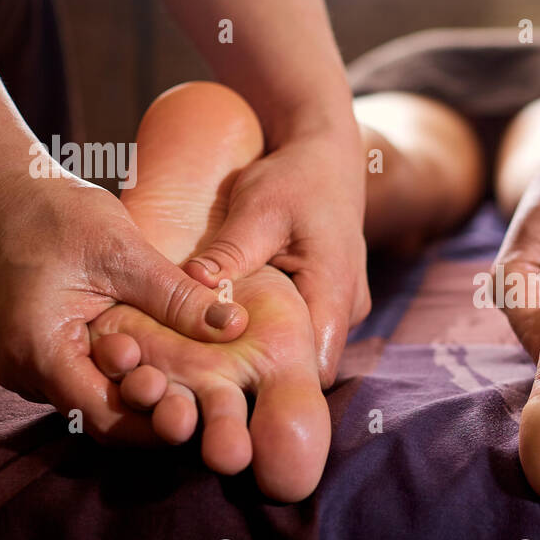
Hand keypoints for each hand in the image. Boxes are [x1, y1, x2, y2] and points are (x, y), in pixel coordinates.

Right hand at [0, 167, 248, 442]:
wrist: (11, 196)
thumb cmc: (62, 216)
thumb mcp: (126, 252)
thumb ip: (178, 297)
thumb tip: (236, 327)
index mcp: (39, 349)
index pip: (102, 416)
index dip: (154, 421)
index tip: (202, 407)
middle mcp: (28, 372)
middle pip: (102, 418)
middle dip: (155, 413)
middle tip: (208, 402)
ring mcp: (33, 370)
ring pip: (98, 404)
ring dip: (144, 397)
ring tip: (194, 384)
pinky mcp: (46, 360)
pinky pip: (90, 383)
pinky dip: (127, 378)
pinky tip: (167, 366)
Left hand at [180, 131, 368, 386]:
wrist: (326, 157)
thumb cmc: (296, 177)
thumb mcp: (258, 206)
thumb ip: (229, 250)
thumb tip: (191, 284)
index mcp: (336, 292)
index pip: (315, 369)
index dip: (274, 383)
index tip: (224, 380)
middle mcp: (348, 310)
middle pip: (306, 366)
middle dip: (261, 372)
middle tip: (205, 371)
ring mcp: (342, 308)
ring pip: (304, 350)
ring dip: (264, 351)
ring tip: (213, 350)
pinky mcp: (330, 302)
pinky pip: (303, 331)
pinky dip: (270, 331)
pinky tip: (232, 325)